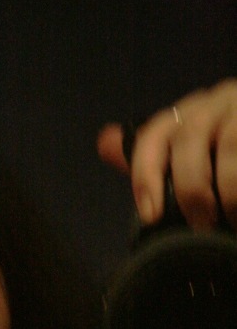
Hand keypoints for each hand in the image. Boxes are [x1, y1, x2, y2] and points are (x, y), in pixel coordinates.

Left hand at [98, 79, 236, 230]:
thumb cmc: (225, 160)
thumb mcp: (187, 162)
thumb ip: (151, 161)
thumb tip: (104, 143)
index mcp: (186, 115)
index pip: (154, 134)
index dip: (146, 173)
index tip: (150, 216)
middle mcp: (214, 102)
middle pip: (190, 135)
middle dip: (191, 187)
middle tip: (200, 226)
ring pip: (229, 142)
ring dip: (229, 189)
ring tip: (233, 221)